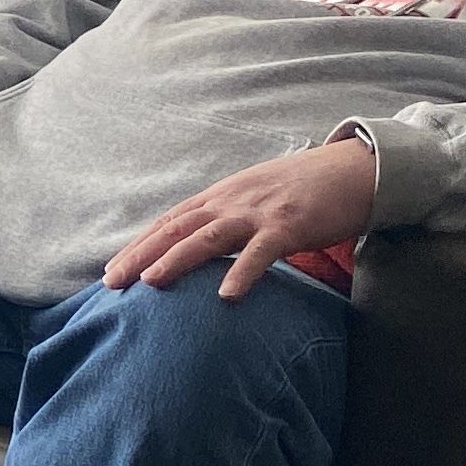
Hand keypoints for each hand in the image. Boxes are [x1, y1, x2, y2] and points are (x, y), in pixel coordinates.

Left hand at [103, 136, 379, 299]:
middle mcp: (232, 200)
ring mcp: (259, 212)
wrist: (353, 170)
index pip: (170, 221)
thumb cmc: (305, 190)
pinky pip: (262, 251)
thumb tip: (201, 249)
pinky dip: (243, 271)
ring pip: (209, 236)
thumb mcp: (256, 199)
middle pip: (177, 228)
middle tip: (111, 282)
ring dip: (177, 259)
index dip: (139, 244)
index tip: (111, 269)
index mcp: (222, 196)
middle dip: (141, 254)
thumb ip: (229, 219)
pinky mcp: (290, 225)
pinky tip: (227, 295)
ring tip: (151, 282)